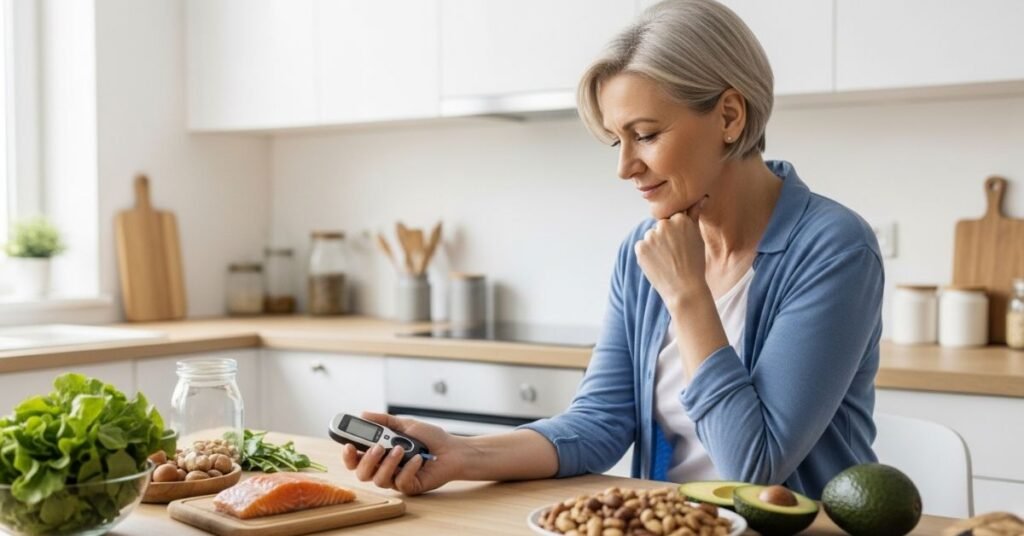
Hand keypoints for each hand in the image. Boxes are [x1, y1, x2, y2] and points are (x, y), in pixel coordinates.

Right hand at [341, 411, 461, 495]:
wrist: (453, 449)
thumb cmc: (431, 438)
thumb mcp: (406, 424)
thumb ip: (384, 421)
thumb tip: (364, 414)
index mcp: (381, 454)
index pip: (356, 459)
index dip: (348, 455)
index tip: (348, 445)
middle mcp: (385, 468)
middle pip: (362, 473)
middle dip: (367, 460)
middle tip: (378, 447)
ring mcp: (396, 479)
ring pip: (379, 480)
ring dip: (388, 463)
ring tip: (401, 449)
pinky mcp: (410, 487)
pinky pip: (401, 483)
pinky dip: (408, 469)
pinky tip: (417, 458)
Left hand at [635, 198, 708, 308]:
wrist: (685, 288)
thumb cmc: (694, 263)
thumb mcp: (697, 236)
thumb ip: (694, 215)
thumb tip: (702, 197)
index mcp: (680, 218)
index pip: (672, 218)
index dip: (677, 233)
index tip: (681, 244)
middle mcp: (664, 224)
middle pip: (660, 227)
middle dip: (665, 238)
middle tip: (675, 254)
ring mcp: (650, 236)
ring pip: (650, 237)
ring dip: (655, 246)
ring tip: (667, 260)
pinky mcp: (640, 248)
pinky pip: (642, 247)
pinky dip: (647, 255)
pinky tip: (658, 264)